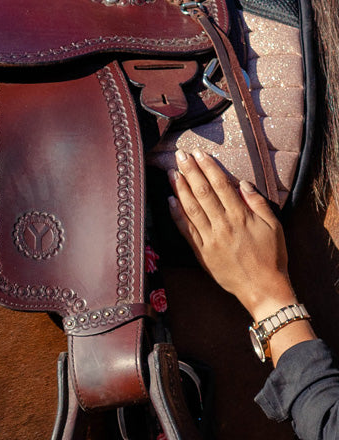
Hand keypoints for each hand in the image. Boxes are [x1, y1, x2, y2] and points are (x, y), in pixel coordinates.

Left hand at [169, 149, 315, 364]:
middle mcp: (223, 224)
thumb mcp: (274, 227)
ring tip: (171, 173)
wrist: (264, 289)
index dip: (208, 167)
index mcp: (241, 216)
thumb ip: (258, 203)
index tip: (198, 153)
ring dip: (180, 189)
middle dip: (190, 171)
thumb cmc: (271, 257)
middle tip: (179, 155)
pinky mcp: (202, 252)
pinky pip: (186, 230)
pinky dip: (177, 214)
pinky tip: (170, 200)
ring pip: (191, 208)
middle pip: (202, 192)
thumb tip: (242, 183)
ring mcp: (210, 238)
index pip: (220, 185)